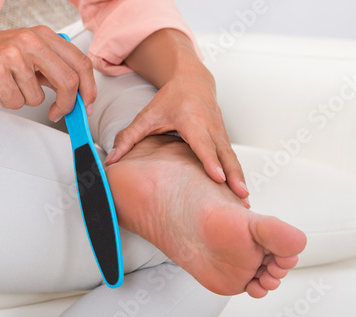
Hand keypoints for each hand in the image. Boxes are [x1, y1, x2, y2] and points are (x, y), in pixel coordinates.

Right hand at [0, 25, 95, 120]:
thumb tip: (78, 94)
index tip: (86, 105)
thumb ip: (53, 71)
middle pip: (68, 81)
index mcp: (43, 36)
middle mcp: (30, 41)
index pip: (81, 63)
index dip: (89, 89)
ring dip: (24, 100)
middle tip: (58, 112)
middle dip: (66, 105)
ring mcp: (12, 55)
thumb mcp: (28, 55)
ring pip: (37, 98)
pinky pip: (16, 102)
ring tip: (9, 85)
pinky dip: (8, 101)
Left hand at [104, 30, 249, 203]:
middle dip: (234, 175)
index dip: (210, 161)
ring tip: (245, 199)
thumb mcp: (147, 115)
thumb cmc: (172, 97)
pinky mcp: (224, 137)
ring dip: (240, 177)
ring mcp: (220, 131)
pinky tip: (240, 190)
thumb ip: (129, 137)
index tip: (218, 178)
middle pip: (224, 154)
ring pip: (232, 157)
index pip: (202, 143)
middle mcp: (210, 126)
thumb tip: (111, 158)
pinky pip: (232, 157)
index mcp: (192, 120)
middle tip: (241, 195)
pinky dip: (238, 173)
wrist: (193, 79)